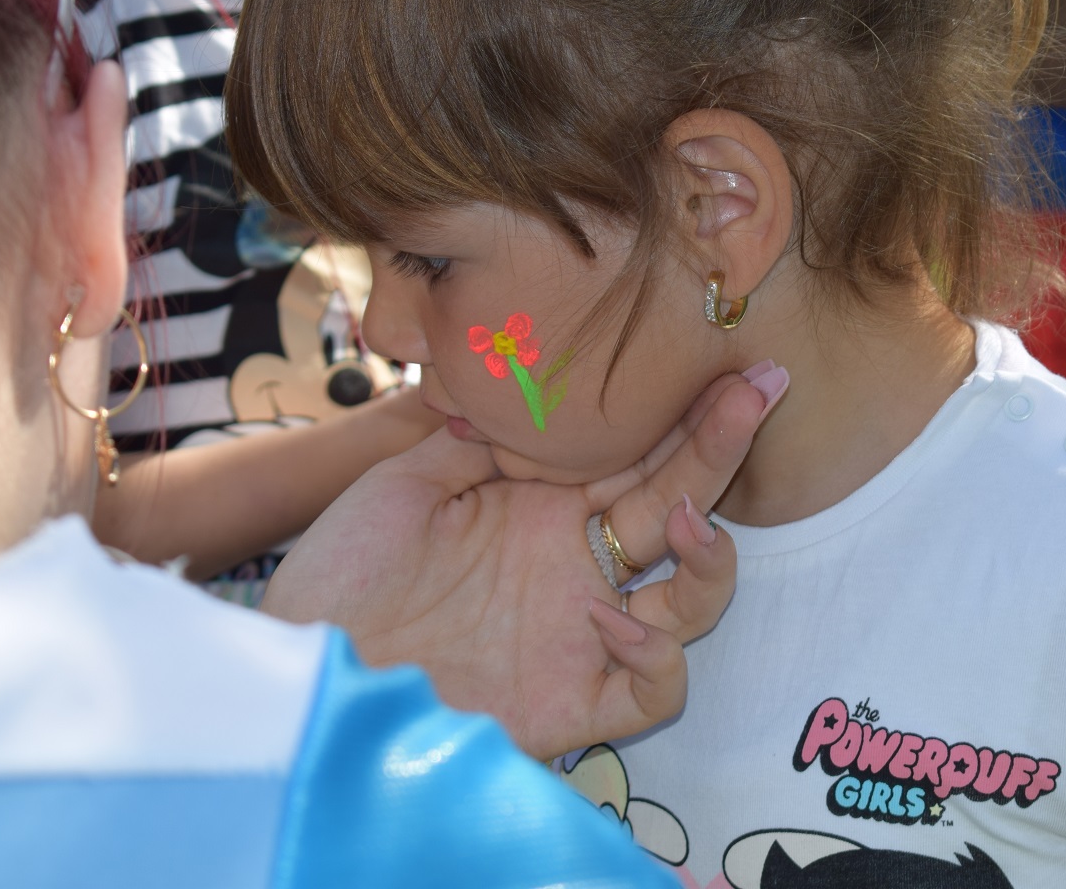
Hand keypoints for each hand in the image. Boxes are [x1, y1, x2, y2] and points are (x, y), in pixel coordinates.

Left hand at [260, 370, 774, 760]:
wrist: (304, 668)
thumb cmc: (341, 574)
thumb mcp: (404, 481)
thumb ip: (480, 436)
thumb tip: (543, 388)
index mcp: (545, 509)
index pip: (637, 454)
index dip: (684, 413)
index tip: (724, 362)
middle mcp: (577, 568)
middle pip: (680, 504)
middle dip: (722, 446)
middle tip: (760, 387)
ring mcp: (581, 636)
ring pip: (691, 601)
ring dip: (710, 556)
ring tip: (689, 518)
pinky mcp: (573, 702)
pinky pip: (653, 689)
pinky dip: (654, 657)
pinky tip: (613, 619)